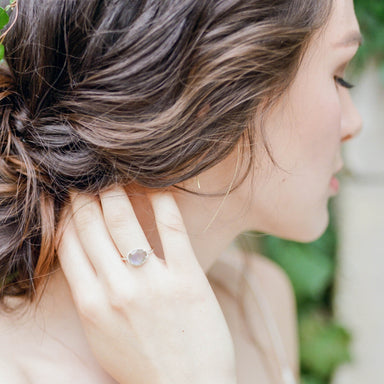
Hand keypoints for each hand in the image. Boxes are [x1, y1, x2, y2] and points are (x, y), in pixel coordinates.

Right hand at [57, 186, 236, 383]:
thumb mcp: (102, 335)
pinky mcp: (187, 279)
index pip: (68, 243)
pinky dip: (162, 200)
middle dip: (87, 194)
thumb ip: (91, 295)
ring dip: (116, 189)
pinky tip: (157, 185)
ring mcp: (152, 283)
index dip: (67, 214)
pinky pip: (171, 228)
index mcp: (91, 304)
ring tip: (115, 175)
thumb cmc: (142, 364)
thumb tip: (86, 256)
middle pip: (92, 224)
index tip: (72, 197)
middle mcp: (116, 289)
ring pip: (124, 218)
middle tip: (91, 178)